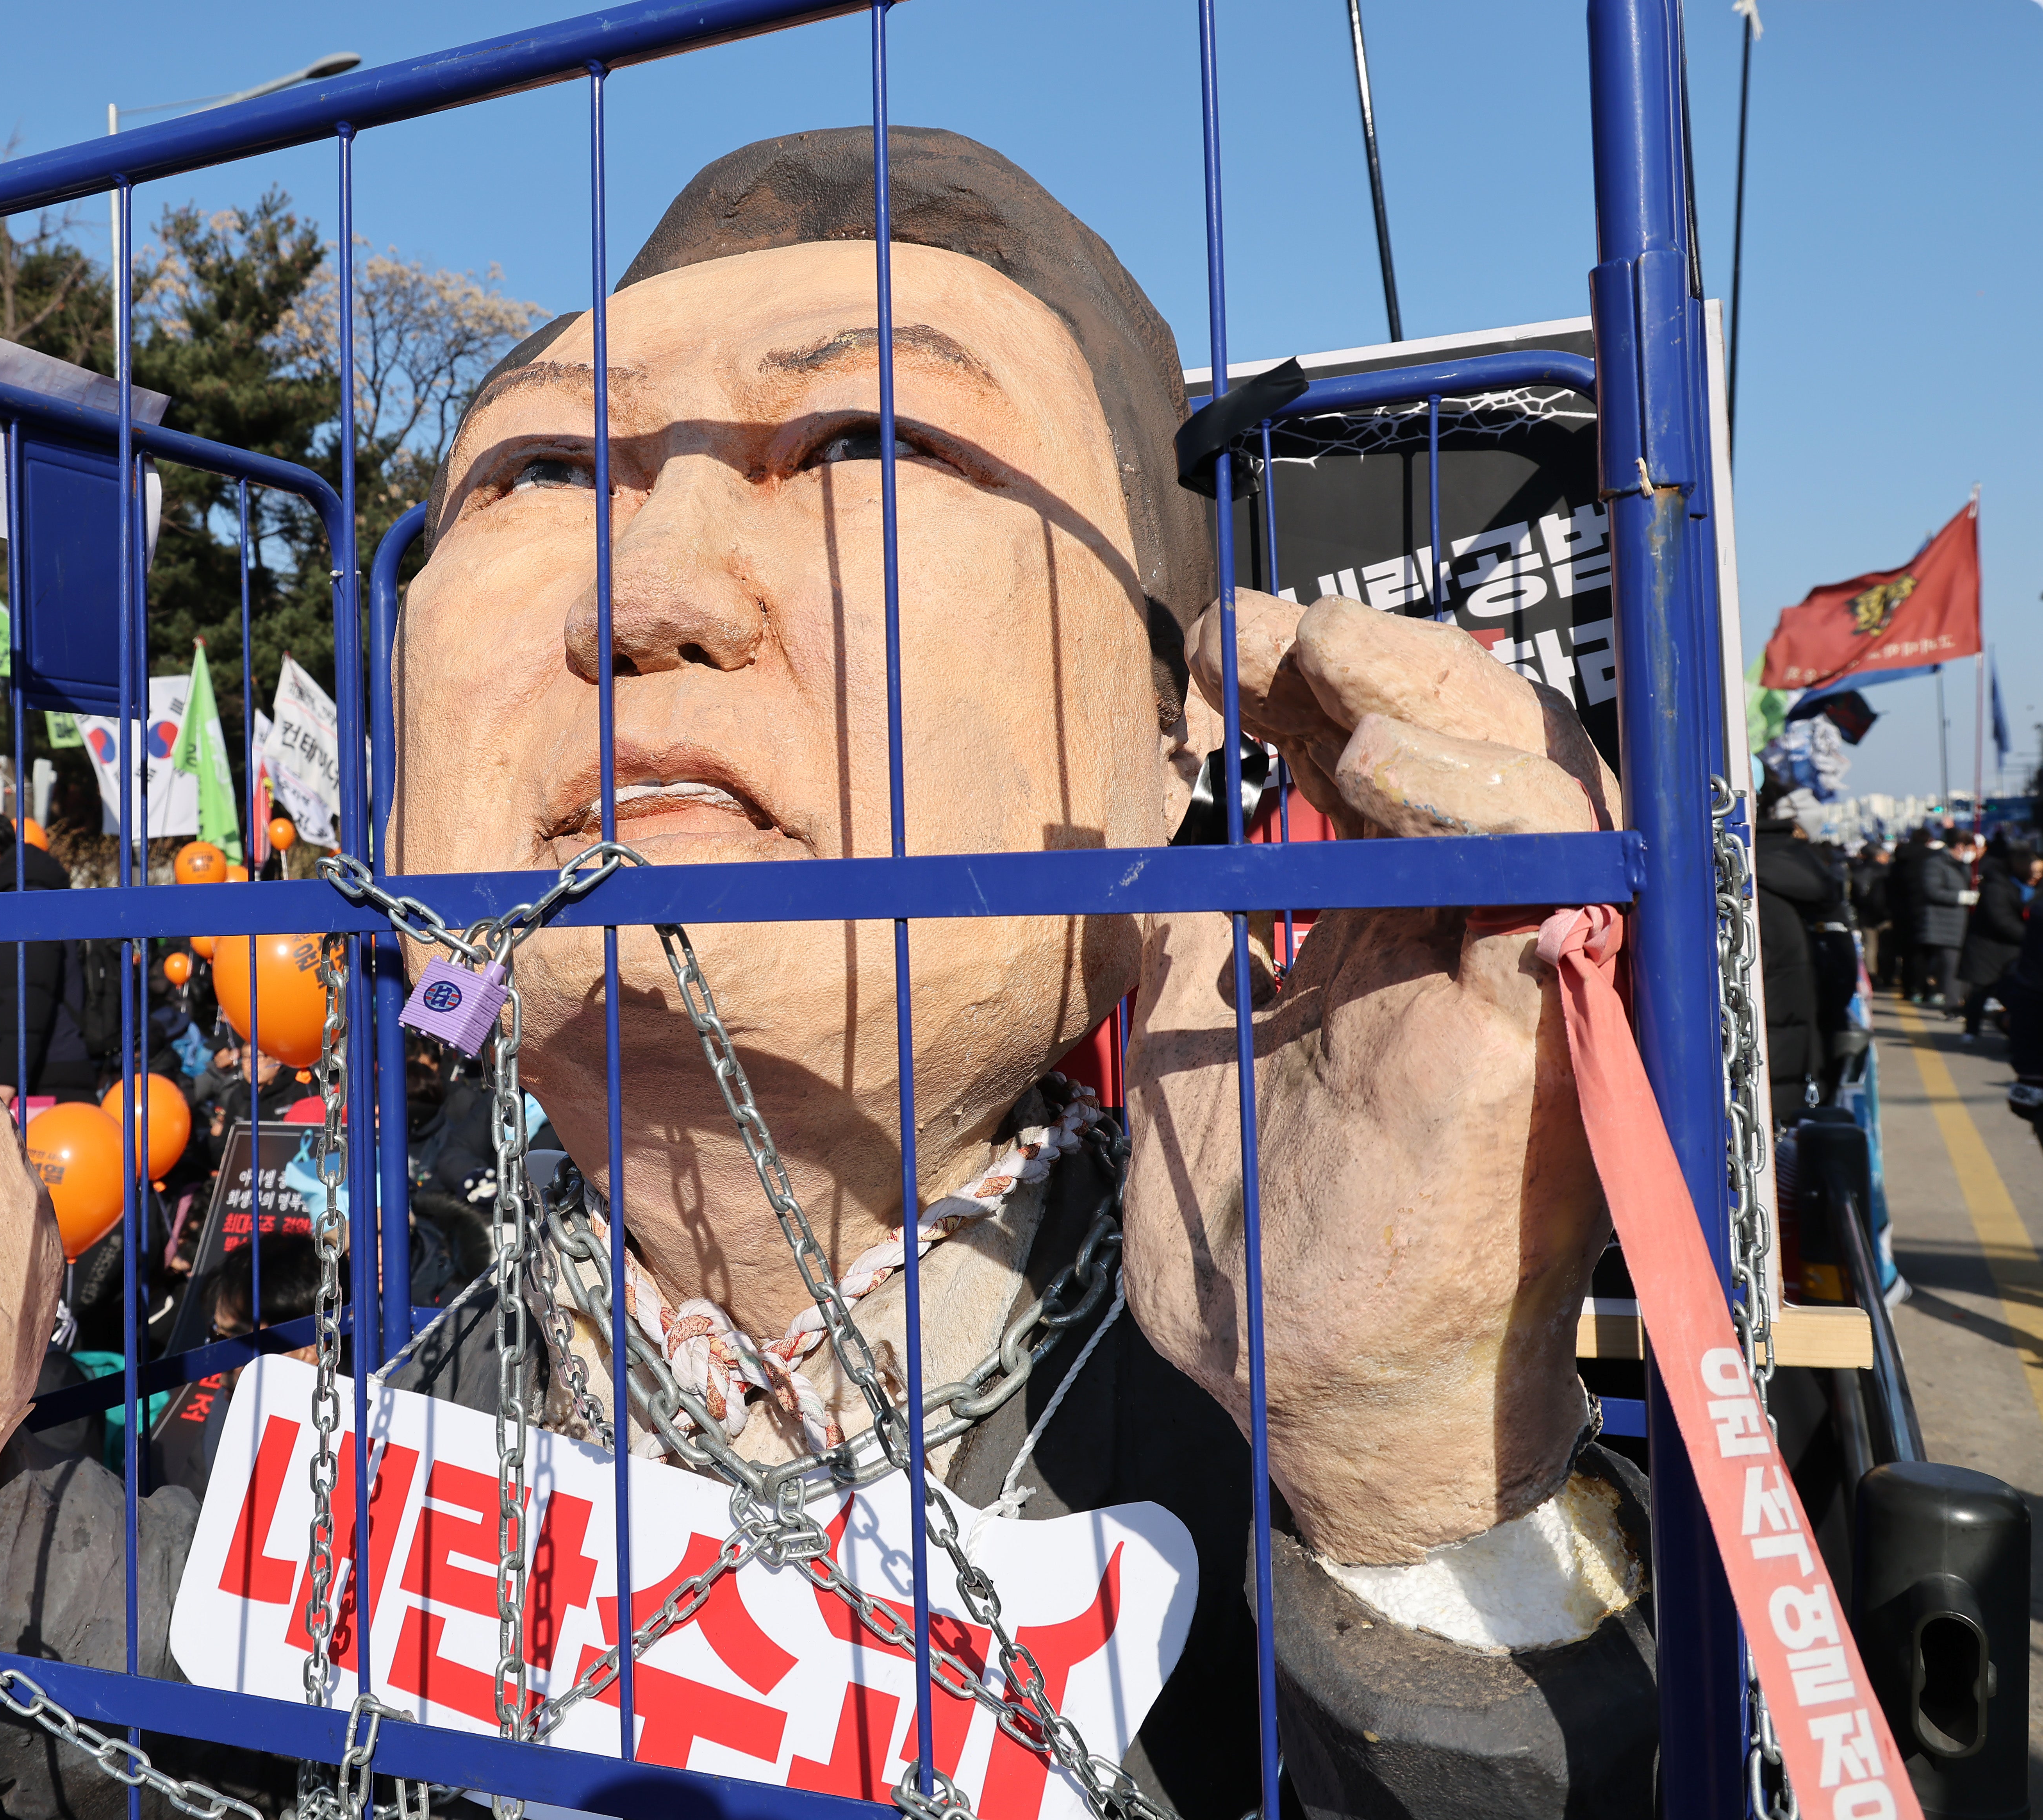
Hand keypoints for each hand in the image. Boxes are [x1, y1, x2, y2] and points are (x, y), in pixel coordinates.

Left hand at [1123, 594, 1622, 1564]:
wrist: (1315, 1401)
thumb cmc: (1261, 1260)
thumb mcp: (1187, 1062)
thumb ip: (1186, 955)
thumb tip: (1137, 857)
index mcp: (1389, 942)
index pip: (1375, 765)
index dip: (1306, 682)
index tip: (1215, 647)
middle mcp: (1468, 945)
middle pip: (1467, 742)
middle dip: (1372, 659)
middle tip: (1265, 627)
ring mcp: (1521, 980)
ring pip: (1542, 777)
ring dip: (1433, 702)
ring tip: (1328, 671)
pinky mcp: (1545, 1030)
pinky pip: (1555, 877)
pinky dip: (1477, 806)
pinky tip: (1381, 771)